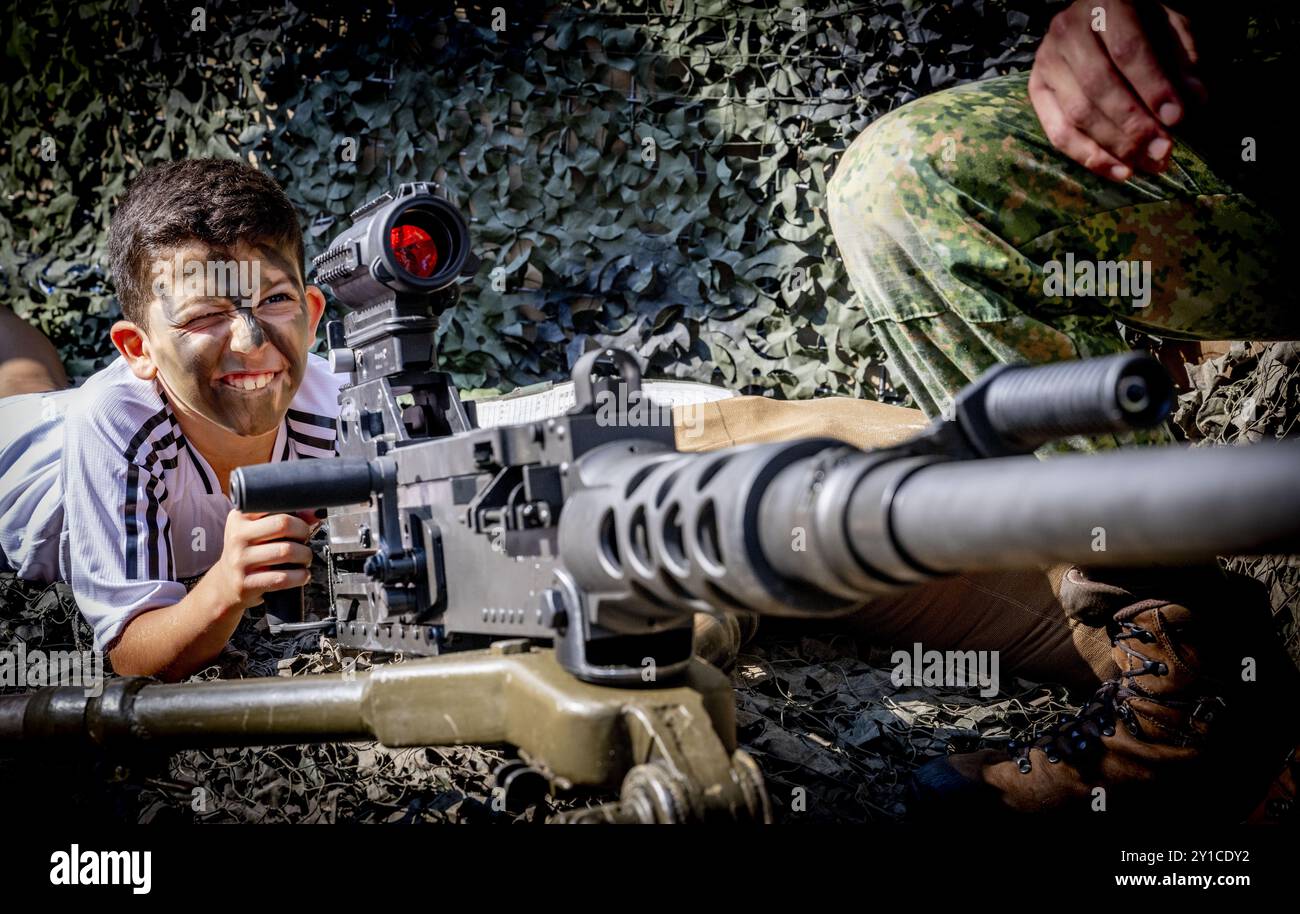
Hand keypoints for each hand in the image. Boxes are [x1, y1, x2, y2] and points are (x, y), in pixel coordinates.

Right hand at [212, 509, 316, 610]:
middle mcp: (237, 536)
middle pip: (283, 524)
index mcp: (240, 517)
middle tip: (305, 539)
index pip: (273, 504)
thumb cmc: (250, 552)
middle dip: (303, 531)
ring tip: (304, 558)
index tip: (307, 518)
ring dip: (305, 555)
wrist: (225, 583)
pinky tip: (301, 575)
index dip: (296, 511)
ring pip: (286, 551)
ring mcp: (239, 560)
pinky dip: (300, 576)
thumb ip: (285, 518)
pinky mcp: (245, 583)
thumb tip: (314, 512)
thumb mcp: (259, 530)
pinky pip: (282, 578)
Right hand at [1029, 0, 1205, 181]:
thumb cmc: (1142, 19)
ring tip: (1147, 165)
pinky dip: (1089, 156)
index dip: (1152, 87)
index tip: (1177, 119)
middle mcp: (1068, 31)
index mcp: (1105, 4)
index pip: (1128, 51)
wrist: (1097, 14)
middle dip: (1133, 125)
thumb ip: (1182, 57)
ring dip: (1115, 147)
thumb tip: (1194, 100)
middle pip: (1099, 87)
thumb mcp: (1169, 23)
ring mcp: (1047, 62)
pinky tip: (1118, 171)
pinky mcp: (1036, 88)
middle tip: (1163, 152)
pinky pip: (1058, 131)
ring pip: (1078, 113)